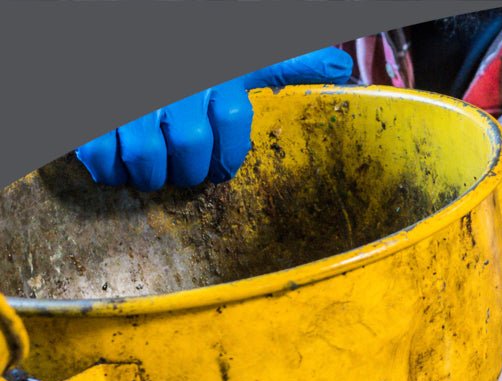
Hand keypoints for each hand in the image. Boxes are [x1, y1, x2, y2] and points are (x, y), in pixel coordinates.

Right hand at [76, 47, 352, 190]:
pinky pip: (100, 150)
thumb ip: (287, 60)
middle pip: (190, 146)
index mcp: (216, 72)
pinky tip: (116, 166)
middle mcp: (176, 84)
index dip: (227, 156)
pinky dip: (107, 167)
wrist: (125, 19)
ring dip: (149, 174)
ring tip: (151, 171)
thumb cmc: (194, 49)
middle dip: (188, 170)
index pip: (231, 123)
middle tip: (183, 171)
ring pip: (146, 155)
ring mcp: (133, 97)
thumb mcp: (243, 49)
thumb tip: (339, 68)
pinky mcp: (95, 110)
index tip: (219, 169)